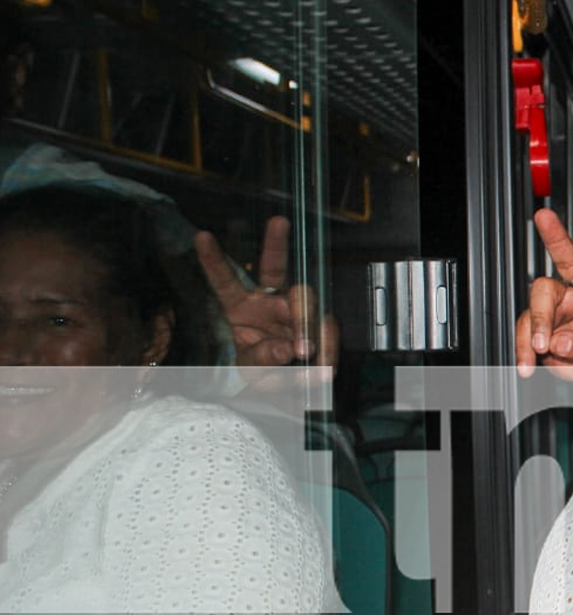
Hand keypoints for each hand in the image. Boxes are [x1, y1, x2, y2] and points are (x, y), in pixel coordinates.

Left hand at [195, 217, 339, 372]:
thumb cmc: (265, 376)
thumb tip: (289, 348)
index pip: (225, 281)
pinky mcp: (322, 323)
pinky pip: (327, 328)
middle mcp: (270, 301)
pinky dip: (327, 349)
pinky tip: (321, 367)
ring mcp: (297, 309)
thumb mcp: (253, 372)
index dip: (214, 260)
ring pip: (306, 297)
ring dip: (306, 323)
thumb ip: (264, 359)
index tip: (202, 236)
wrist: (292, 393)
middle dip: (275, 242)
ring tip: (306, 353)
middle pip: (275, 267)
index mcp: (241, 309)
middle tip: (278, 222)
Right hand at [516, 209, 572, 381]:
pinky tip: (527, 362)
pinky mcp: (541, 323)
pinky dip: (523, 348)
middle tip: (543, 218)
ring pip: (539, 300)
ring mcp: (560, 306)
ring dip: (536, 325)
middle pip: (567, 260)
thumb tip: (561, 341)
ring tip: (540, 350)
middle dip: (555, 237)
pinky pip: (526, 329)